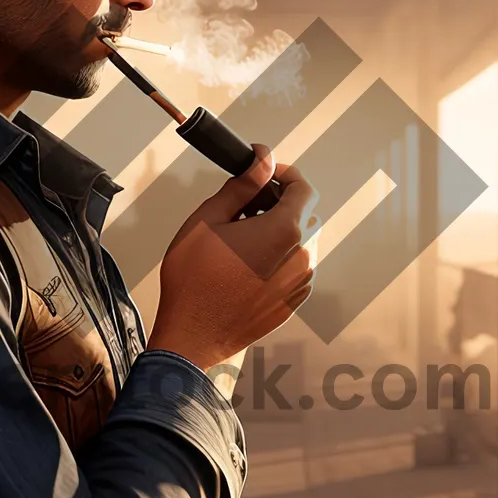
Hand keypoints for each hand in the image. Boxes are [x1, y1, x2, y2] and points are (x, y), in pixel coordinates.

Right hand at [147, 145, 318, 374]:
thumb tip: (262, 160)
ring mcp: (301, 283)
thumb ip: (241, 186)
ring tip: (240, 238)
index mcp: (284, 232)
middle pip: (305, 214)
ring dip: (278, 231)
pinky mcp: (294, 301)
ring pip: (301, 241)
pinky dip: (278, 257)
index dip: (284, 173)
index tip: (263, 174)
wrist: (193, 337)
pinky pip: (295, 267)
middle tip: (244, 206)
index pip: (304, 187)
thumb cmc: (193, 281)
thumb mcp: (207, 221)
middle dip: (279, 202)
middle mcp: (302, 257)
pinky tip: (246, 264)